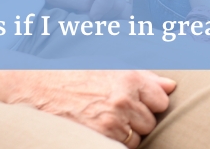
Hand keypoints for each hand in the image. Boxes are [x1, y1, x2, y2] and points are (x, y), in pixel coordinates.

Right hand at [8, 70, 174, 145]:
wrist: (38, 89)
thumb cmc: (75, 76)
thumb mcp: (110, 68)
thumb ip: (144, 77)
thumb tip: (170, 86)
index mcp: (128, 78)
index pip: (161, 100)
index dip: (149, 104)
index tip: (135, 102)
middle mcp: (123, 98)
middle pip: (151, 122)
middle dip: (137, 120)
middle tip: (114, 111)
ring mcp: (112, 120)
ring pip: (137, 138)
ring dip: (126, 134)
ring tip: (104, 119)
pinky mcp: (100, 137)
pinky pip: (122, 147)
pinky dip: (113, 143)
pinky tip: (99, 131)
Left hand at [29, 0, 132, 19]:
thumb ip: (79, 0)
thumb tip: (97, 8)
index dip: (102, 6)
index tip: (91, 16)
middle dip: (104, 14)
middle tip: (89, 15)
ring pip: (126, 5)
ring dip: (110, 15)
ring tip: (94, 12)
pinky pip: (128, 6)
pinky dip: (115, 13)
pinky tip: (102, 10)